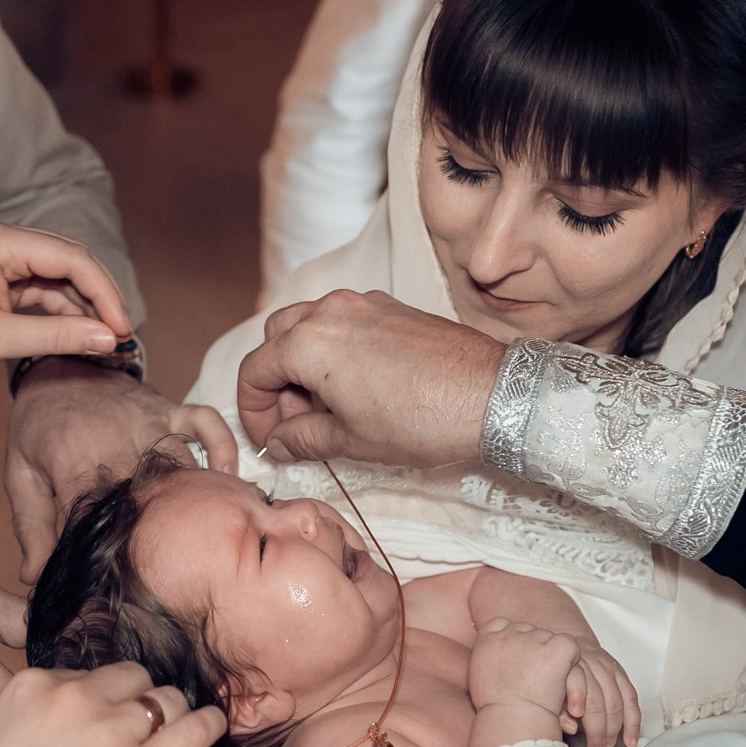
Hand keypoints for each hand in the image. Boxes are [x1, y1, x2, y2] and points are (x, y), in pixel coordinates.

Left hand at [0, 220, 131, 385]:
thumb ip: (56, 335)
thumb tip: (108, 340)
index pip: (69, 257)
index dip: (103, 293)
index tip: (122, 329)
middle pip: (65, 261)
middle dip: (95, 298)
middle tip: (118, 336)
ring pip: (52, 276)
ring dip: (77, 307)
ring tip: (100, 341)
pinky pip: (32, 288)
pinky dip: (54, 311)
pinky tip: (73, 334)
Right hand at [0, 664, 225, 746]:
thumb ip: (31, 722)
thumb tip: (62, 719)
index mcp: (31, 686)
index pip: (85, 675)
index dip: (98, 701)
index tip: (101, 724)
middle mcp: (73, 697)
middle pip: (130, 678)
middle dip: (136, 702)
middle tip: (138, 734)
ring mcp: (109, 732)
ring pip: (167, 699)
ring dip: (172, 716)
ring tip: (176, 736)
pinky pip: (195, 729)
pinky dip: (208, 726)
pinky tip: (211, 732)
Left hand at [6, 360, 239, 580]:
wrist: (54, 365)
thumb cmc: (37, 426)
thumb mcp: (21, 476)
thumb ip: (30, 528)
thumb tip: (33, 577)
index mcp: (74, 465)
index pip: (99, 523)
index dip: (108, 556)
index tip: (112, 579)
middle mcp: (117, 444)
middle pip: (149, 501)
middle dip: (157, 536)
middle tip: (164, 567)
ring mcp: (148, 424)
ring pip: (185, 470)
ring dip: (195, 502)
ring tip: (201, 536)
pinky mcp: (169, 409)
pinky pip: (209, 426)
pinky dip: (224, 451)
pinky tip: (227, 481)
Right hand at [234, 289, 505, 465]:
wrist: (492, 396)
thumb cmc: (423, 420)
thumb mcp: (352, 441)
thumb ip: (302, 439)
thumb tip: (279, 443)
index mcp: (309, 342)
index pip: (254, 370)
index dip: (252, 411)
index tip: (269, 438)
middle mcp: (329, 311)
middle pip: (276, 340)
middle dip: (276, 383)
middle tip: (296, 424)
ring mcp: (362, 303)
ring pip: (308, 326)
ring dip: (304, 364)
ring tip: (328, 409)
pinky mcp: (390, 307)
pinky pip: (343, 322)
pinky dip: (334, 350)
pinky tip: (357, 388)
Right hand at [467, 618, 583, 732]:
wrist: (510, 721)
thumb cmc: (496, 710)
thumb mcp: (479, 678)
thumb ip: (490, 659)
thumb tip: (503, 656)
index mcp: (488, 640)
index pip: (503, 624)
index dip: (515, 640)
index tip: (519, 660)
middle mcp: (510, 634)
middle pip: (530, 632)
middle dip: (536, 652)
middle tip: (538, 678)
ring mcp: (534, 640)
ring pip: (550, 639)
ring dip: (553, 659)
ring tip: (552, 686)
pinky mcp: (555, 651)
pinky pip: (570, 645)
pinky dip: (572, 660)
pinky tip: (565, 679)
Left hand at [560, 636, 640, 746]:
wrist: (566, 642)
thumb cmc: (552, 668)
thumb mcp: (546, 685)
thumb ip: (556, 707)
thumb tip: (570, 727)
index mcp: (570, 666)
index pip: (580, 691)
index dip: (581, 712)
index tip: (577, 732)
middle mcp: (591, 665)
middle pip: (599, 700)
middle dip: (599, 729)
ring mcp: (607, 667)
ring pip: (616, 701)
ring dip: (614, 728)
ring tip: (607, 745)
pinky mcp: (619, 671)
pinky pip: (631, 698)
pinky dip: (633, 721)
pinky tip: (630, 738)